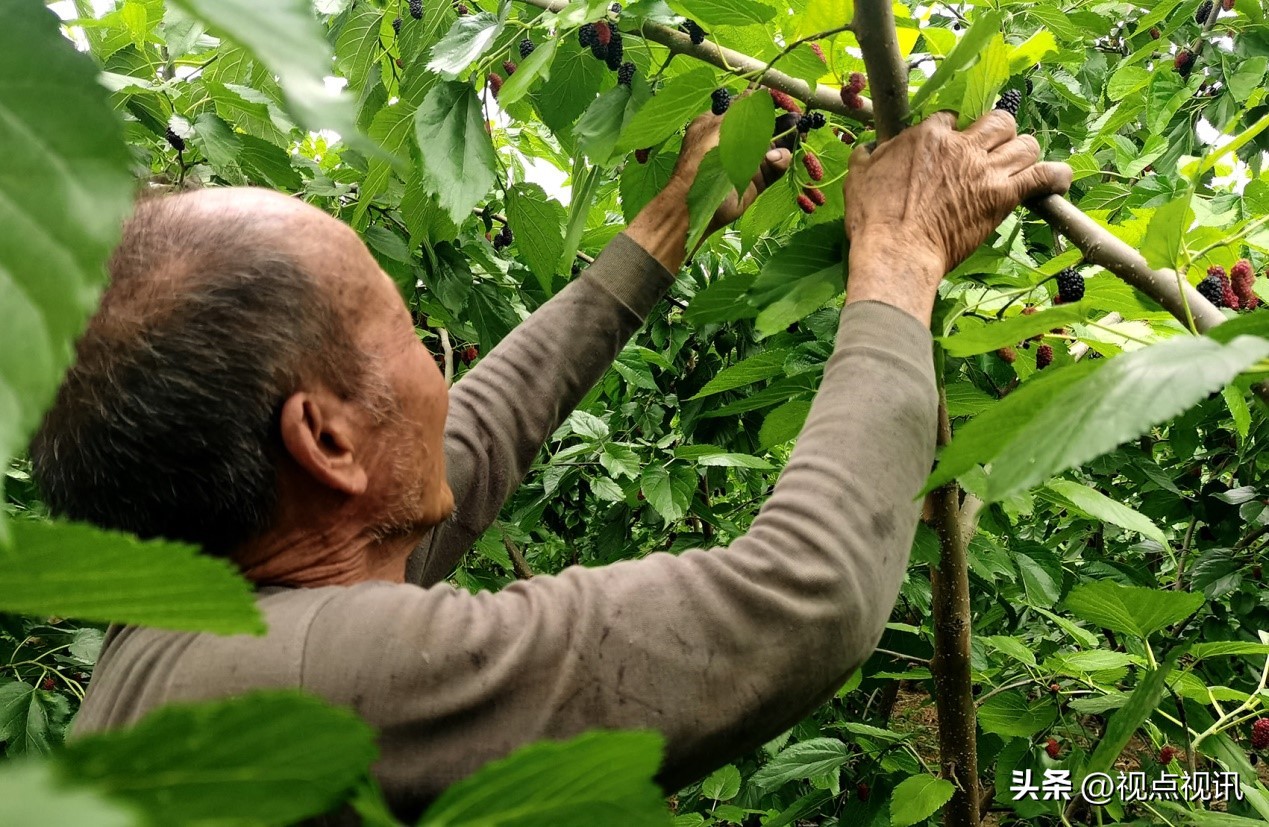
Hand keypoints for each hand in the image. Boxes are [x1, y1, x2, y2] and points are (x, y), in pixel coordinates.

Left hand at [668, 109, 791, 233]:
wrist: (696, 203)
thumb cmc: (704, 158)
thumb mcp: (720, 126)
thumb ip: (742, 108)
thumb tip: (756, 88)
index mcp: (720, 124)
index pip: (748, 108)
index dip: (766, 102)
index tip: (783, 97)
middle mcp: (735, 141)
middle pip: (766, 127)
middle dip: (783, 121)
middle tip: (799, 118)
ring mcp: (747, 161)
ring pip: (775, 146)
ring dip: (787, 139)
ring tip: (799, 133)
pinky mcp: (756, 181)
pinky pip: (775, 167)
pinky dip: (780, 161)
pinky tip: (778, 158)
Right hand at [844, 110, 1071, 276]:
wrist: (896, 251)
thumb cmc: (873, 219)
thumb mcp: (858, 178)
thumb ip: (867, 158)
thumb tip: (866, 150)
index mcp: (928, 137)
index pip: (952, 118)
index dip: (954, 132)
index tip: (951, 148)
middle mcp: (962, 146)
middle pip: (998, 121)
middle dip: (997, 132)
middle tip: (991, 151)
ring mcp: (985, 171)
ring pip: (1024, 143)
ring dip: (1023, 152)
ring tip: (1018, 166)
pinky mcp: (1001, 197)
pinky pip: (1042, 176)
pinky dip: (1054, 177)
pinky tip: (1059, 180)